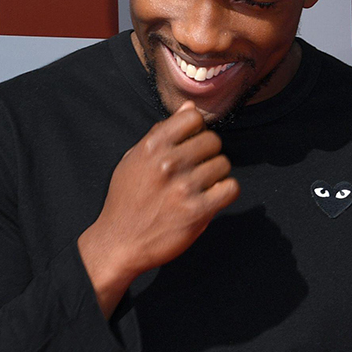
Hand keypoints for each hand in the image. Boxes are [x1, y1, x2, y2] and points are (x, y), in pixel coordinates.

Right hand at [77, 102, 238, 315]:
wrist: (120, 242)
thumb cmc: (127, 200)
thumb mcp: (134, 160)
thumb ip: (162, 133)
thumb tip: (190, 108)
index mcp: (151, 147)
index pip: (192, 118)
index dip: (196, 130)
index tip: (191, 144)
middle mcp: (168, 163)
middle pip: (213, 141)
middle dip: (208, 154)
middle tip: (196, 170)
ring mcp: (184, 187)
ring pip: (223, 164)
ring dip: (216, 176)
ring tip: (200, 187)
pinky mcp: (198, 211)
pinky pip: (231, 188)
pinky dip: (225, 192)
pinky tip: (211, 198)